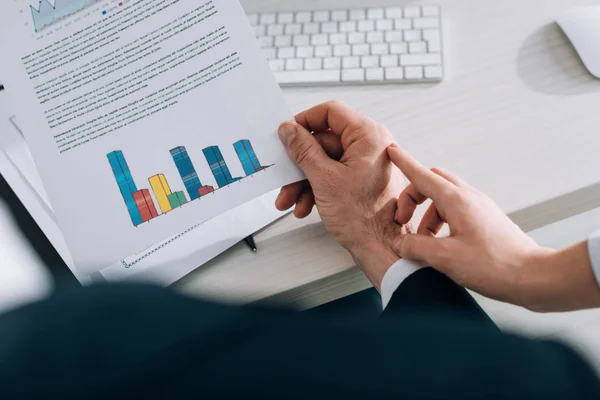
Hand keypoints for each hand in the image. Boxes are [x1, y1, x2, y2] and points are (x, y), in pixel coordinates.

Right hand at [276, 101, 408, 290]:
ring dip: (305, 181)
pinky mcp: (363, 180)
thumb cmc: (366, 218)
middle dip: (300, 164)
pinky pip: (334, 175)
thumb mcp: (324, 179)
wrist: (383, 249)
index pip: (331, 112)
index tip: (287, 135)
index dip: (305, 121)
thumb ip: (303, 150)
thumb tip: (289, 130)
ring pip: (326, 162)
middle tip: (284, 178)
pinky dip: (317, 189)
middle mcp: (372, 146)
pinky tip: (305, 206)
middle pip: (324, 141)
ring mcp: (368, 163)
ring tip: (291, 201)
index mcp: (369, 136)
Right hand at [387, 144, 599, 311]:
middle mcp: (469, 198)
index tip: (392, 151)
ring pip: (443, 198)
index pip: (422, 175)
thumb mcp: (445, 258)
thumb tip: (400, 243)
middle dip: (412, 196)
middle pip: (432, 182)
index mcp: (457, 200)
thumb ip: (416, 247)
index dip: (404, 163)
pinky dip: (441, 222)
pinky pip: (456, 211)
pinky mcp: (486, 220)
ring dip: (426, 215)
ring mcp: (479, 208)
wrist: (533, 277)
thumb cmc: (494, 266)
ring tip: (423, 243)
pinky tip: (441, 246)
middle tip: (403, 220)